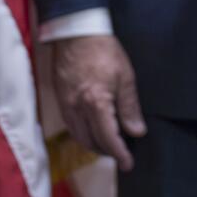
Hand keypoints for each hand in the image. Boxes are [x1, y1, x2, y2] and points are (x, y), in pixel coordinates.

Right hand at [51, 34, 145, 170]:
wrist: (76, 33)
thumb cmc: (103, 51)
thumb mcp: (125, 77)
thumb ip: (130, 107)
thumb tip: (136, 131)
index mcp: (96, 103)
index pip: (108, 138)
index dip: (119, 154)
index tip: (128, 163)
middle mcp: (77, 109)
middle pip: (91, 142)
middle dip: (106, 152)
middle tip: (120, 154)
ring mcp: (65, 105)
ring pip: (78, 136)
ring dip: (93, 145)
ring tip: (108, 144)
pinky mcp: (59, 99)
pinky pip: (70, 126)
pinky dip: (82, 133)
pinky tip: (91, 130)